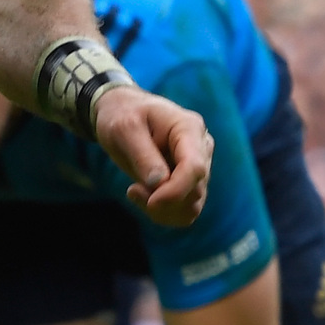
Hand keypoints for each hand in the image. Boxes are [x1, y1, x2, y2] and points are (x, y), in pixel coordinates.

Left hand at [94, 85, 211, 226]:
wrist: (123, 112)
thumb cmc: (122, 115)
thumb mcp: (124, 129)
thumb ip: (142, 155)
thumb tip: (159, 184)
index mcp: (189, 128)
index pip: (194, 168)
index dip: (175, 192)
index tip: (150, 203)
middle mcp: (202, 147)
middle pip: (194, 191)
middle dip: (162, 201)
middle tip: (132, 190)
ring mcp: (199, 165)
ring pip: (192, 206)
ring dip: (163, 210)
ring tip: (135, 192)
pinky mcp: (191, 181)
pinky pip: (186, 210)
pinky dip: (165, 213)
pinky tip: (144, 198)